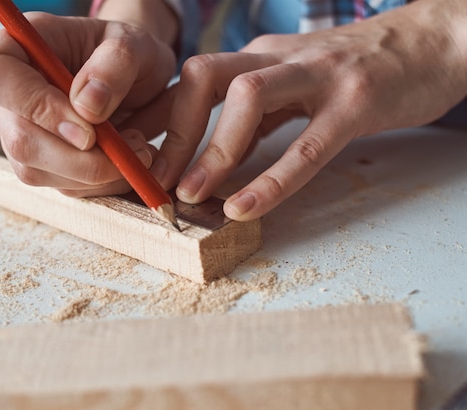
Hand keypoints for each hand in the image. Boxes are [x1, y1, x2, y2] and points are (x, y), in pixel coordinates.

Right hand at [0, 12, 176, 195]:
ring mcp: (20, 135)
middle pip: (20, 141)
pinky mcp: (41, 166)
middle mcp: (7, 97)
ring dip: (99, 172)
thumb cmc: (125, 54)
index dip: (35, 105)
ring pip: (41, 173)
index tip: (89, 127)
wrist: (136, 78)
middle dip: (82, 158)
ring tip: (138, 146)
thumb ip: (114, 64)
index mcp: (15, 48)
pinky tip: (126, 158)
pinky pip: (65, 187)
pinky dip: (104, 182)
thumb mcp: (133, 43)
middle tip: (134, 146)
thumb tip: (87, 106)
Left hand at [153, 0, 466, 220]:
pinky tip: (245, 208)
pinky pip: (306, 144)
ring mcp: (318, 74)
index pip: (191, 85)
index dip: (158, 126)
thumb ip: (250, 122)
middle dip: (173, 134)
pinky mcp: (355, 100)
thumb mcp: (289, 91)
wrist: (428, 44)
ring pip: (248, 99)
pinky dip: (271, 180)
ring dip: (212, 150)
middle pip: (203, 79)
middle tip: (156, 185)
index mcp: (256, 57)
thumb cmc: (350, 75)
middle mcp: (277, 58)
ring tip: (190, 196)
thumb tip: (206, 162)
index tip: (138, 166)